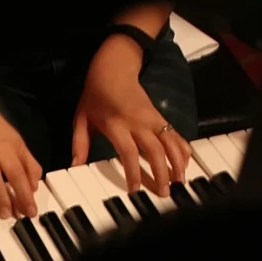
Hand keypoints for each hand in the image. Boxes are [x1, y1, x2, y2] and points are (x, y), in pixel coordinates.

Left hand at [71, 35, 191, 195]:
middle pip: (154, 150)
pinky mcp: (160, 115)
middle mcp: (137, 122)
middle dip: (161, 173)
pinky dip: (182, 148)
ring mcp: (151, 117)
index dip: (133, 172)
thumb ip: (79, 143)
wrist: (113, 67)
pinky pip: (175, 133)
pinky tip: (186, 163)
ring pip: (170, 142)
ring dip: (177, 162)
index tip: (135, 190)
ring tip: (179, 181)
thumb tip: (75, 166)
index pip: (128, 152)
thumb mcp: (81, 118)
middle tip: (163, 193)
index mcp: (115, 124)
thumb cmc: (95, 94)